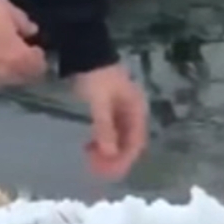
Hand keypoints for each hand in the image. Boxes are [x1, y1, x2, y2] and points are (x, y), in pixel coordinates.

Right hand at [0, 0, 45, 86]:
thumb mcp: (6, 9)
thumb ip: (23, 22)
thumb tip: (31, 31)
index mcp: (19, 61)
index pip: (39, 68)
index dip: (38, 56)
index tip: (33, 46)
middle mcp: (4, 77)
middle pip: (20, 77)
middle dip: (22, 66)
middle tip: (16, 50)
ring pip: (0, 79)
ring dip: (3, 69)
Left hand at [72, 65, 148, 179]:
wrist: (86, 52)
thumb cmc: (95, 77)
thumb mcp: (100, 103)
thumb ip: (105, 128)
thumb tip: (109, 154)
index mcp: (137, 111)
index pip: (135, 144)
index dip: (123, 160)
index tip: (107, 172)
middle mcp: (133, 114)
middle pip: (128, 144)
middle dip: (114, 160)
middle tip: (96, 171)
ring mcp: (122, 112)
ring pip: (118, 140)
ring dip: (107, 153)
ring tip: (90, 161)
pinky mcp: (110, 110)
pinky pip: (109, 133)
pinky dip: (100, 143)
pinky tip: (88, 147)